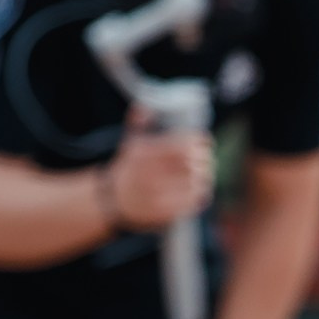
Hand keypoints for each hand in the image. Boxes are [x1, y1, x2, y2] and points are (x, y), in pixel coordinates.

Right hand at [107, 110, 215, 230]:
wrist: (111, 201)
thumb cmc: (127, 168)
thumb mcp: (128, 144)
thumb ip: (138, 124)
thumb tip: (143, 106)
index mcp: (146, 154)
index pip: (183, 144)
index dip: (199, 142)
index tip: (205, 143)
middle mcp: (151, 173)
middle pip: (192, 163)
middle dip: (204, 160)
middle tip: (207, 159)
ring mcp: (157, 194)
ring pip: (194, 183)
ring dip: (205, 177)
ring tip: (205, 174)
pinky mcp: (164, 211)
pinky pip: (191, 202)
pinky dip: (201, 195)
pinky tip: (201, 190)